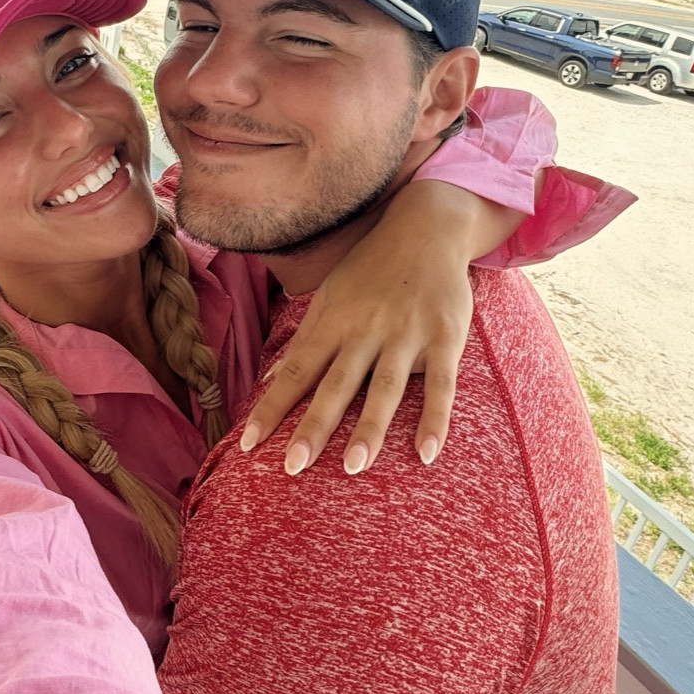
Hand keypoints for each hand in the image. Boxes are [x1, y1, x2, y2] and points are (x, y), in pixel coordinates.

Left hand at [240, 181, 522, 475]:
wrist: (427, 225)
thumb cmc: (372, 266)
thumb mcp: (331, 294)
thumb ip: (303, 339)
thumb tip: (267, 381)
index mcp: (335, 321)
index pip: (295, 372)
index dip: (270, 408)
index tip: (248, 445)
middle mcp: (367, 330)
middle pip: (336, 385)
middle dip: (314, 427)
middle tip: (294, 467)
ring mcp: (408, 335)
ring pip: (385, 388)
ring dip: (370, 429)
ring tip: (353, 468)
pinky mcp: (445, 337)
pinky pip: (441, 385)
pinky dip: (434, 419)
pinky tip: (426, 454)